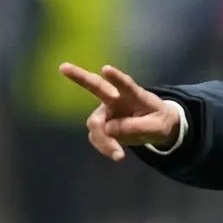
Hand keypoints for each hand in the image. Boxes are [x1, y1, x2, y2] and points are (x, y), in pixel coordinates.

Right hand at [59, 62, 178, 160]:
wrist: (157, 127)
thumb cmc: (159, 121)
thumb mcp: (157, 128)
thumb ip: (136, 127)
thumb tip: (109, 129)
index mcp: (134, 95)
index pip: (126, 85)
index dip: (116, 78)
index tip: (106, 69)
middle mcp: (116, 98)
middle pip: (96, 86)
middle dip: (79, 76)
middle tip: (63, 67)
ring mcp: (106, 110)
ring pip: (96, 124)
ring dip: (104, 140)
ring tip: (120, 156)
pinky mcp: (102, 124)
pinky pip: (96, 136)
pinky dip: (105, 147)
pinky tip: (116, 154)